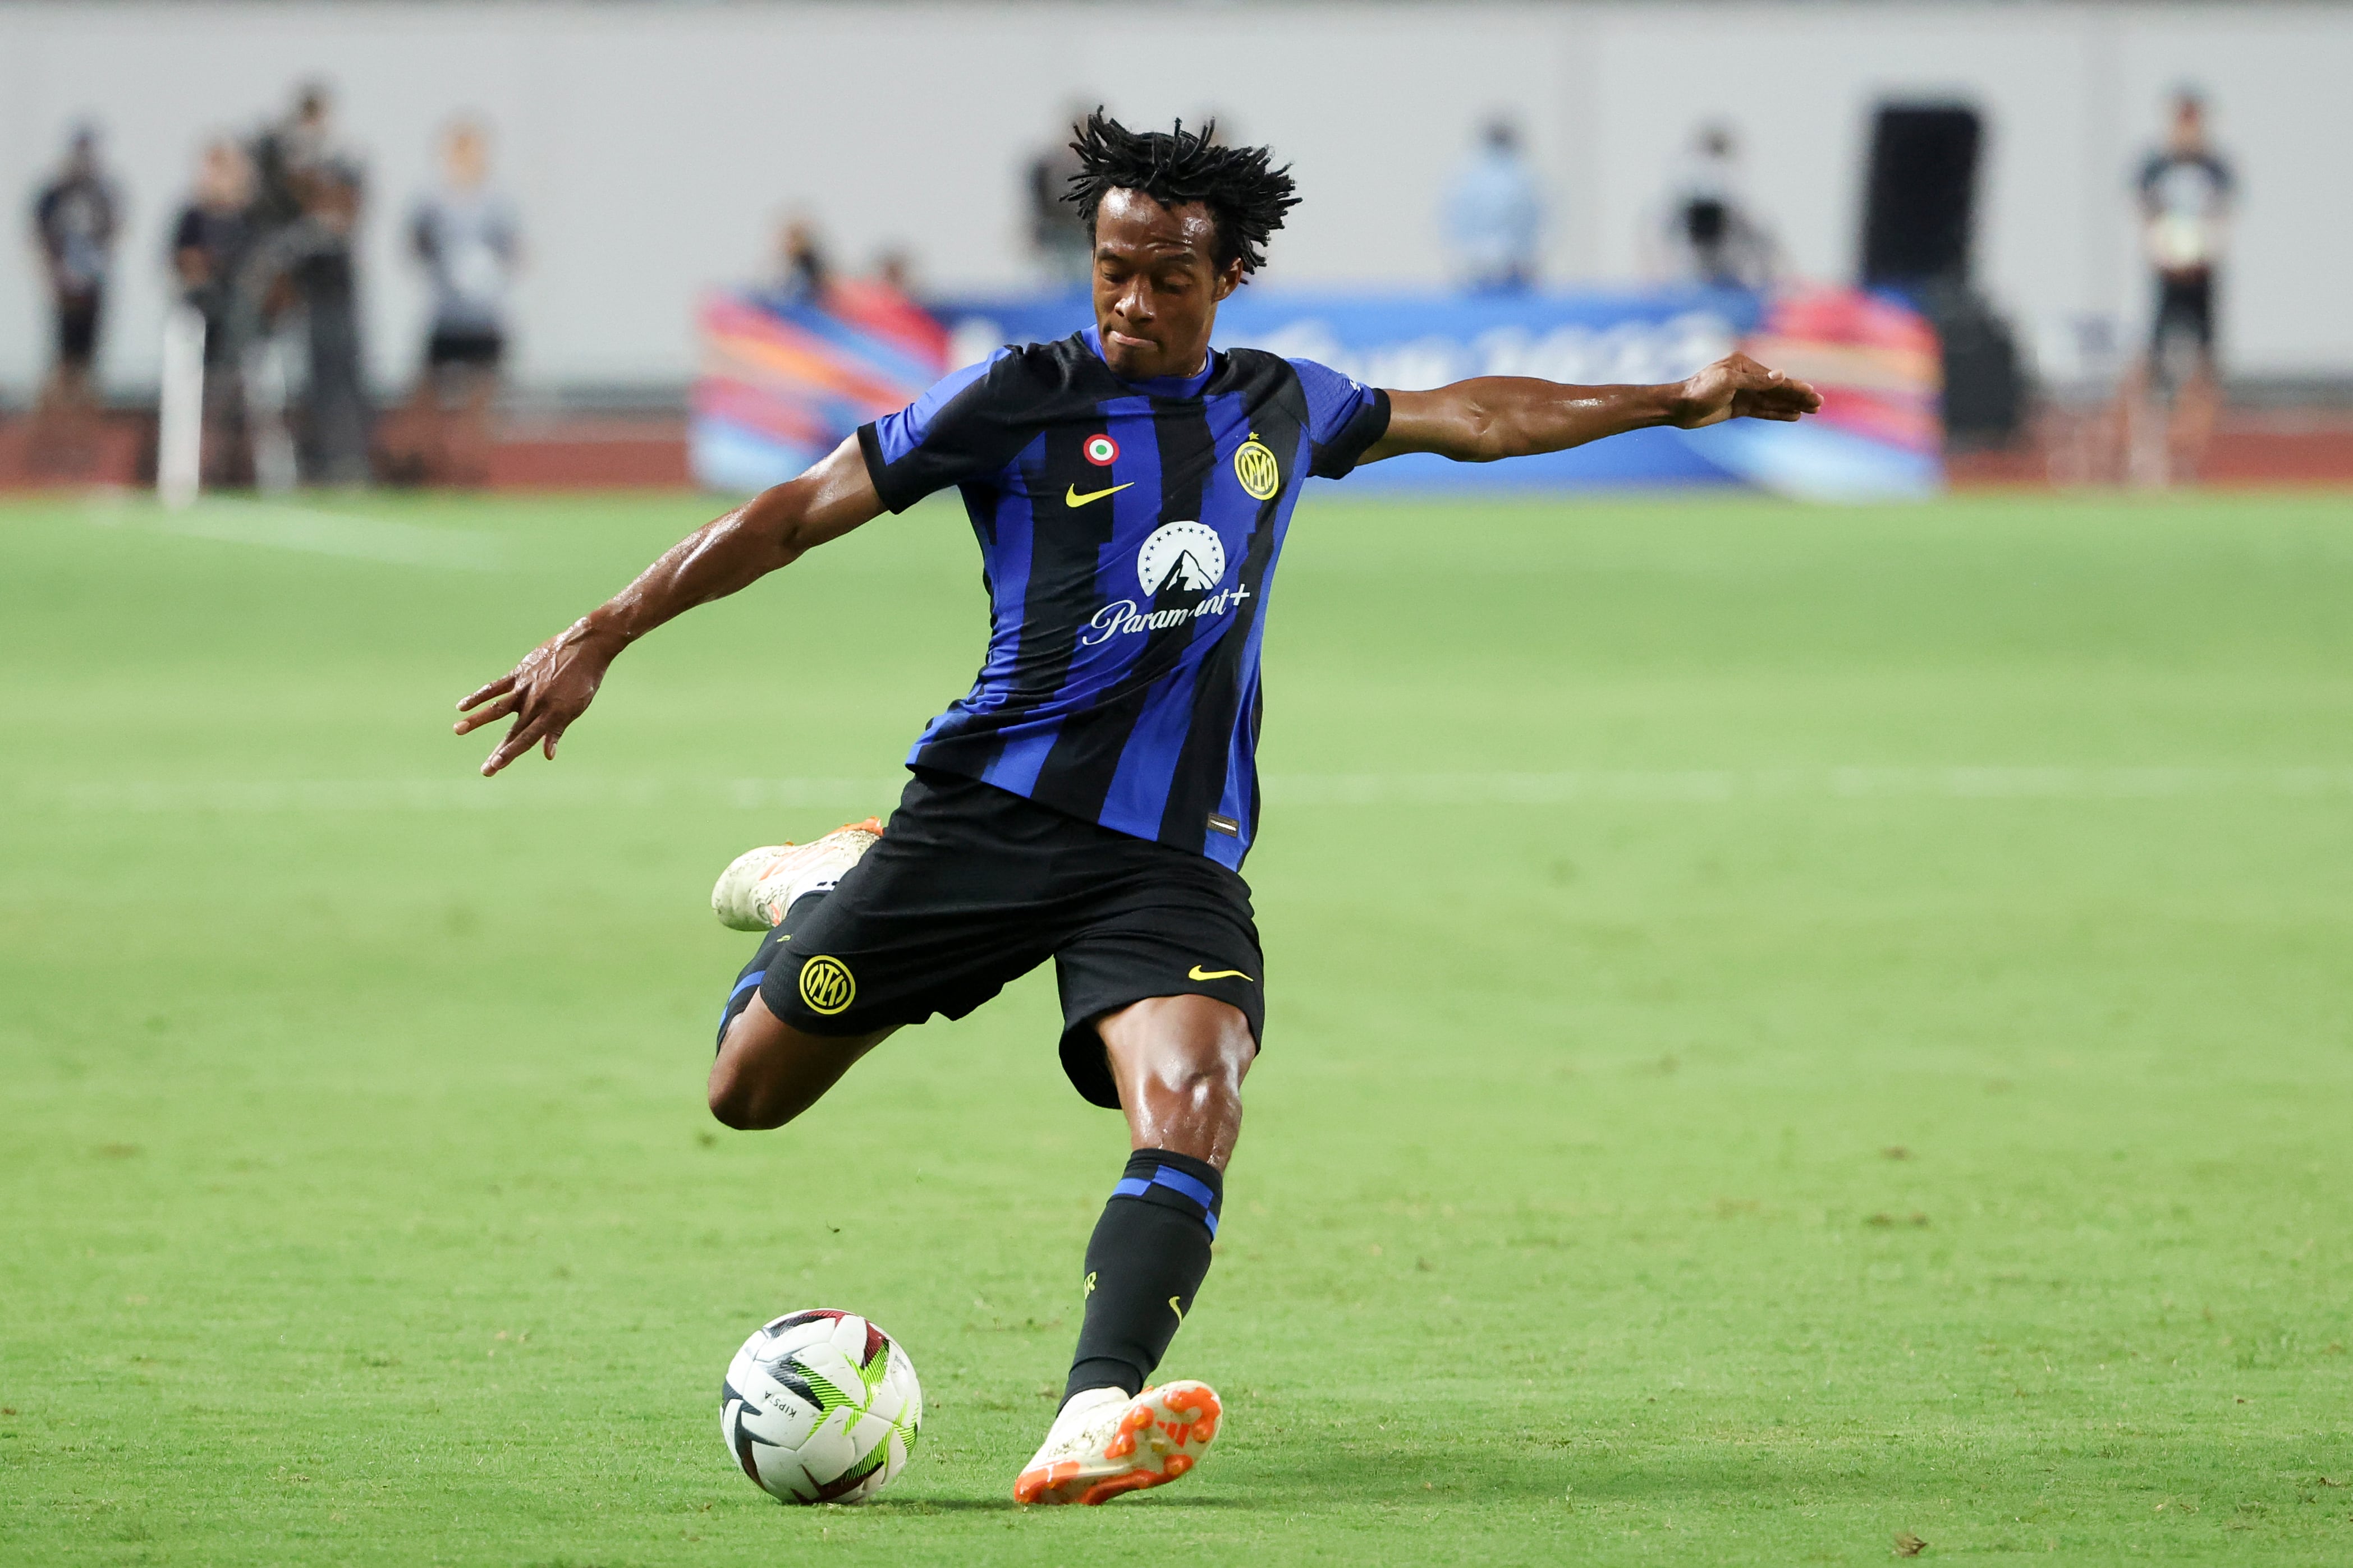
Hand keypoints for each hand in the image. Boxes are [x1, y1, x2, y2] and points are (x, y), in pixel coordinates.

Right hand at [454, 621, 620, 775]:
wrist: (585, 647)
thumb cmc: (585, 680)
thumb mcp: (577, 707)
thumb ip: (557, 730)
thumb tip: (547, 755)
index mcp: (552, 714)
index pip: (528, 739)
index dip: (511, 753)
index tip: (495, 766)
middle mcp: (535, 703)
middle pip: (513, 732)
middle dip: (498, 752)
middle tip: (485, 771)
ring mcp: (525, 688)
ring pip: (496, 707)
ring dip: (476, 719)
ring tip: (457, 729)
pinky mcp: (519, 673)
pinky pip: (495, 686)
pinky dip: (478, 696)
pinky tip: (462, 706)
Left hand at [1668, 352, 1821, 429]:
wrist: (1678, 407)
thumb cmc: (1700, 390)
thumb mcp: (1728, 382)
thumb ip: (1756, 381)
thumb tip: (1781, 375)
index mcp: (1744, 365)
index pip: (1775, 379)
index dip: (1795, 387)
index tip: (1812, 393)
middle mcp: (1746, 377)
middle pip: (1778, 389)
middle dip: (1799, 396)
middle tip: (1819, 404)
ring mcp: (1743, 393)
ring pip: (1773, 400)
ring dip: (1792, 405)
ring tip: (1813, 410)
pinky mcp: (1738, 407)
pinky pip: (1763, 410)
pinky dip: (1778, 413)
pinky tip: (1793, 415)